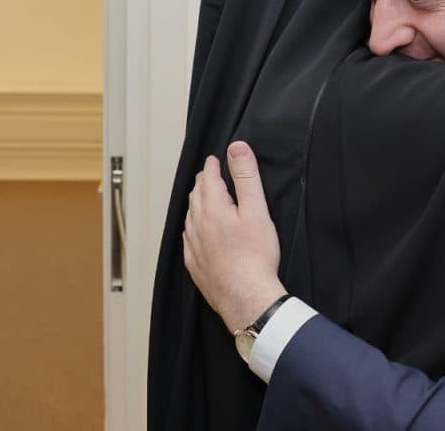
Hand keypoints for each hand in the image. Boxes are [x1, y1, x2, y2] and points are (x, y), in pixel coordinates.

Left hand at [183, 141, 286, 332]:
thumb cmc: (255, 255)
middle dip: (203, 182)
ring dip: (195, 203)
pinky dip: (192, 227)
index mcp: (212, 209)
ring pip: (190, 217)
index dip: (213, 166)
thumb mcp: (256, 209)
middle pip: (196, 196)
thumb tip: (236, 148)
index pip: (209, 179)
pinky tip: (196, 231)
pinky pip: (188, 239)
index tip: (215, 159)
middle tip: (208, 175)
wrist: (246, 296)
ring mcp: (194, 246)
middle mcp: (198, 225)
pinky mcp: (195, 265)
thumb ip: (246, 177)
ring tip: (201, 198)